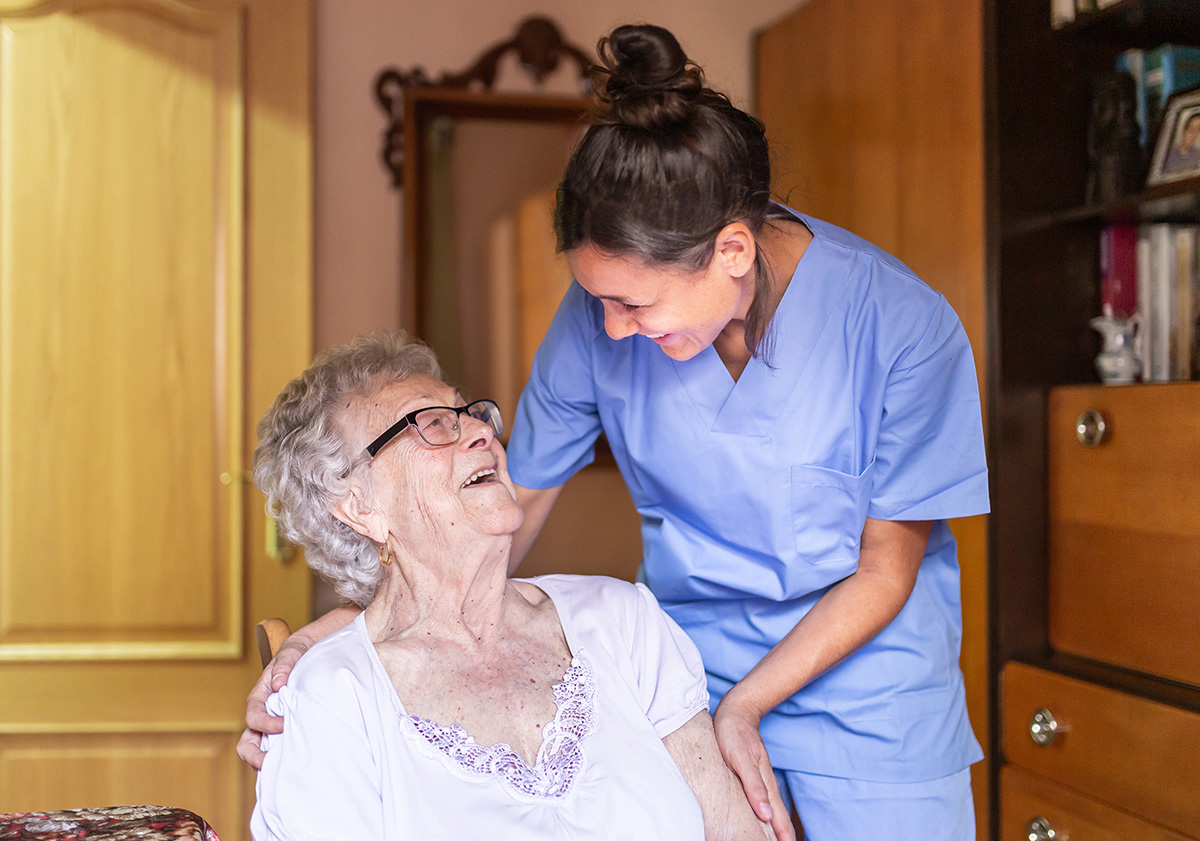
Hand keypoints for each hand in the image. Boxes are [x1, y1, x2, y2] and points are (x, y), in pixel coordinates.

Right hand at [235, 641, 307, 769]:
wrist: (310, 654)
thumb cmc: (297, 654)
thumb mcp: (292, 653)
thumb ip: (284, 665)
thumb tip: (279, 683)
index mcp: (259, 697)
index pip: (253, 717)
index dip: (265, 724)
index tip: (283, 725)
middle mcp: (262, 716)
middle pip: (247, 743)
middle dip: (255, 756)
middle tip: (270, 764)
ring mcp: (272, 727)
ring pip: (261, 752)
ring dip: (268, 763)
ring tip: (284, 772)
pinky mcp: (285, 733)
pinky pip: (278, 751)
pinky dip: (282, 761)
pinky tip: (297, 767)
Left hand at [712, 700, 793, 840]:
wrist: (736, 712)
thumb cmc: (734, 735)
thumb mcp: (740, 760)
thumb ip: (754, 787)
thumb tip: (766, 816)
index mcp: (766, 785)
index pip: (779, 820)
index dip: (784, 837)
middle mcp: (766, 786)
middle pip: (779, 818)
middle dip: (784, 836)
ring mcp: (760, 781)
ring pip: (772, 811)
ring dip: (776, 828)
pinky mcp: (752, 776)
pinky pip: (763, 801)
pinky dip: (767, 815)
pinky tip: (764, 820)